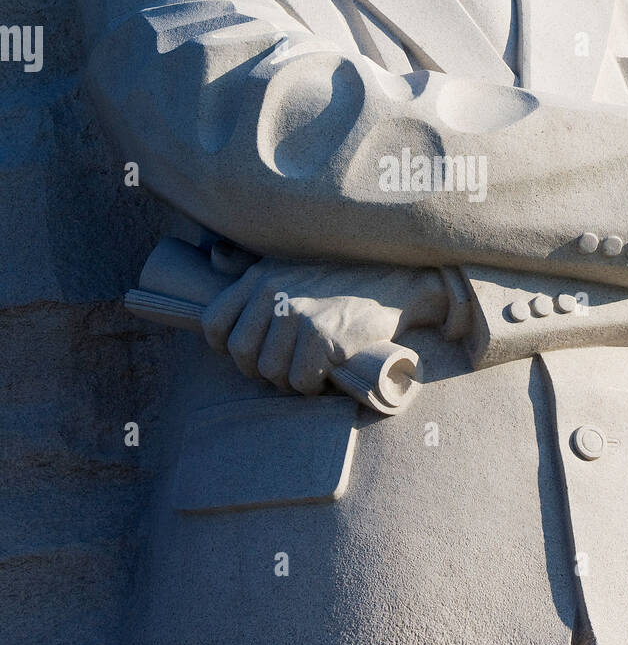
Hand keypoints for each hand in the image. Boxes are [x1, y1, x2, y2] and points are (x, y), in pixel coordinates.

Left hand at [201, 259, 446, 393]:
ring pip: (270, 371)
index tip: (251, 354)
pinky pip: (300, 380)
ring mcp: (299, 314)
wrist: (395, 281)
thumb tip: (215, 258)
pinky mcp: (324, 337)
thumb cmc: (341, 278)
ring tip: (309, 369)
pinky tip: (325, 374)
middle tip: (286, 367)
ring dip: (289, 380)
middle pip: (242, 353)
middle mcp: (274, 293)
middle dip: (260, 370)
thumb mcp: (290, 261)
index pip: (215, 323)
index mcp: (260, 276)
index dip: (226, 347)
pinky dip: (312, 386)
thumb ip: (251, 266)